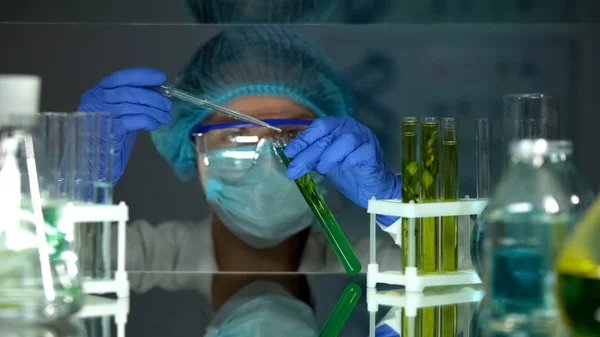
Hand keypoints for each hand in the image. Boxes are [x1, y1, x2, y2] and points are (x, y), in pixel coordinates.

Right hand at [78, 68, 171, 184]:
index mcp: (97, 92)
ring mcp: (99, 115)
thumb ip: (132, 102)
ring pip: (132, 105)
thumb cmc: (110, 138)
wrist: (95, 163)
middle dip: (153, 97)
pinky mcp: (107, 130)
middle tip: (168, 105)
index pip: (121, 77)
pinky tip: (154, 125)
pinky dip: (147, 121)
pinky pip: (132, 120)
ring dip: (154, 111)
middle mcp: (95, 100)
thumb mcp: (120, 114)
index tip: (161, 77)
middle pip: (129, 91)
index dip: (142, 75)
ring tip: (166, 117)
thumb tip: (158, 93)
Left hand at [284, 117, 400, 224]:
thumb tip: (292, 157)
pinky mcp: (374, 152)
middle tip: (294, 169)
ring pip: (345, 140)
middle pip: (327, 136)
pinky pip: (360, 152)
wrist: (373, 190)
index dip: (303, 139)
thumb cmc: (349, 174)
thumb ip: (312, 158)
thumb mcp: (326, 164)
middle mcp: (352, 128)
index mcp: (339, 127)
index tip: (289, 153)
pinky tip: (344, 168)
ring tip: (322, 169)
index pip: (319, 127)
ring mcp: (365, 139)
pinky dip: (349, 161)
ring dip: (329, 156)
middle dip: (308, 153)